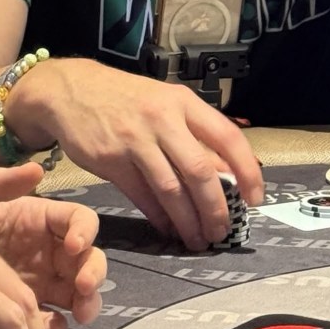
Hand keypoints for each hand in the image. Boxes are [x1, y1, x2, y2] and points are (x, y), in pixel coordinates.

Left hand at [0, 163, 105, 324]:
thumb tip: (38, 171)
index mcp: (33, 217)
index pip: (75, 219)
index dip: (85, 231)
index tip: (74, 247)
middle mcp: (42, 249)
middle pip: (86, 257)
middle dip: (93, 272)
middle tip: (81, 289)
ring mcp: (34, 281)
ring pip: (76, 291)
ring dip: (86, 302)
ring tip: (76, 315)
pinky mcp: (17, 309)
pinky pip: (50, 318)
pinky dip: (59, 324)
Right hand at [43, 59, 262, 251]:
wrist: (73, 90)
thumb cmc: (127, 99)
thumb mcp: (166, 103)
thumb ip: (194, 134)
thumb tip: (227, 174)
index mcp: (183, 102)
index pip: (227, 136)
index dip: (247, 169)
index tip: (256, 196)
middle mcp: (162, 119)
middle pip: (200, 170)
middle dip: (215, 208)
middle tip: (221, 230)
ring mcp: (136, 140)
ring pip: (172, 189)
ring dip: (188, 221)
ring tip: (198, 239)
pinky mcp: (112, 160)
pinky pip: (143, 197)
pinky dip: (160, 217)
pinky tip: (169, 228)